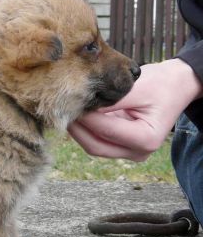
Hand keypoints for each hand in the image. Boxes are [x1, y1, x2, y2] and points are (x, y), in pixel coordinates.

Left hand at [68, 59, 202, 161]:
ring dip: (79, 130)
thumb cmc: (159, 84)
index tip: (70, 102)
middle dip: (76, 128)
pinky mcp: (122, 147)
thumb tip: (82, 106)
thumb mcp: (136, 88)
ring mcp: (129, 152)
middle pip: (95, 146)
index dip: (84, 117)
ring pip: (93, 145)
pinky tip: (78, 114)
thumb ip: (111, 100)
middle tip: (62, 108)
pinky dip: (86, 129)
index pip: (105, 130)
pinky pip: (98, 141)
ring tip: (68, 110)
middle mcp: (138, 152)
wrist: (176, 86)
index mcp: (146, 139)